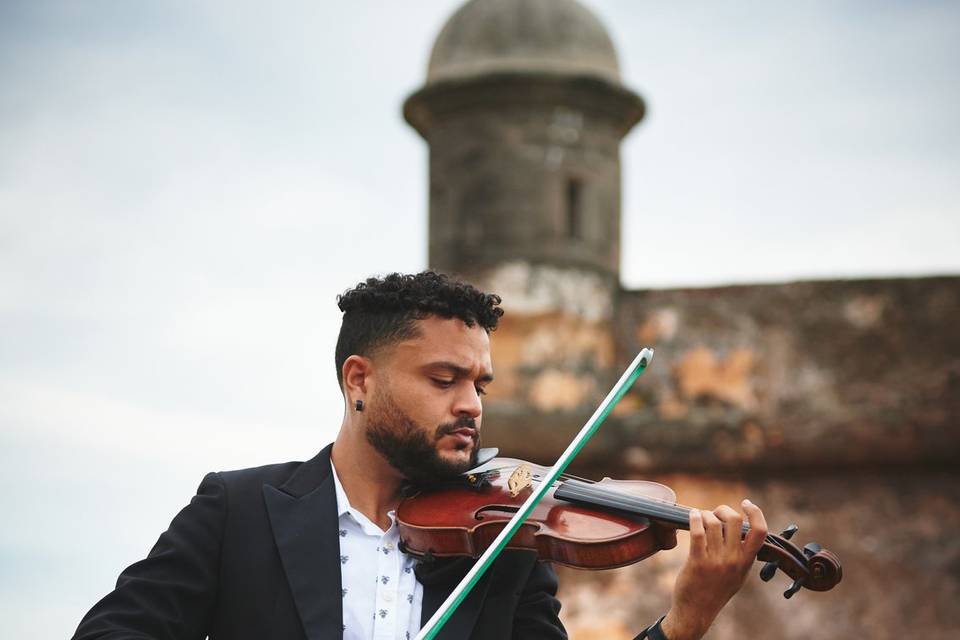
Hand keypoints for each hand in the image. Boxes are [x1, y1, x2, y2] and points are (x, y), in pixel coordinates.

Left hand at [659, 500, 766, 639]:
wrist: (697, 611)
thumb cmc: (716, 590)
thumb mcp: (738, 574)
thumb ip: (742, 554)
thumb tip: (744, 530)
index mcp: (746, 561)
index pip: (760, 531)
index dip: (756, 513)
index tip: (746, 503)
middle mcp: (734, 560)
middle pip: (735, 520)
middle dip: (723, 509)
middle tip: (715, 513)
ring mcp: (716, 561)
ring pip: (713, 523)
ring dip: (705, 514)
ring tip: (700, 517)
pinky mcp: (697, 562)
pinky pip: (697, 532)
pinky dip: (694, 518)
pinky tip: (692, 516)